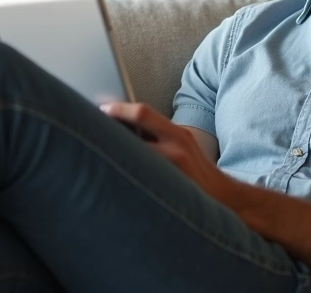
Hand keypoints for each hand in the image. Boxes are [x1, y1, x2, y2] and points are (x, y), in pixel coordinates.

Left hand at [100, 102, 238, 201]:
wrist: (224, 200)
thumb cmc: (195, 174)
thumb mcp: (183, 148)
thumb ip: (159, 137)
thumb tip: (123, 129)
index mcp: (178, 134)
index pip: (143, 113)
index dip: (119, 109)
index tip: (100, 109)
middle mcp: (177, 145)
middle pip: (135, 130)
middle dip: (110, 126)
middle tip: (86, 125)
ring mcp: (173, 167)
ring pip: (134, 154)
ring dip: (114, 151)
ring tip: (94, 150)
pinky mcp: (170, 186)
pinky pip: (141, 176)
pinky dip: (125, 173)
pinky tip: (110, 176)